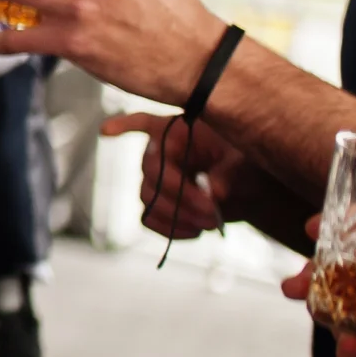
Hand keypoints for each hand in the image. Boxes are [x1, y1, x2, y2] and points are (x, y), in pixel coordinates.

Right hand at [101, 113, 288, 241]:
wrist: (249, 192)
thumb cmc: (246, 165)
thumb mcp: (245, 163)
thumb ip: (229, 173)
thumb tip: (215, 192)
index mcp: (179, 131)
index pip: (145, 123)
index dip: (125, 126)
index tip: (106, 132)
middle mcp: (160, 152)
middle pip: (152, 173)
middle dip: (181, 196)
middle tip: (211, 212)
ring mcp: (156, 179)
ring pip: (149, 198)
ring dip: (177, 215)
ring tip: (209, 224)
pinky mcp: (158, 203)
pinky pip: (149, 218)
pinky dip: (169, 230)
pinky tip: (193, 233)